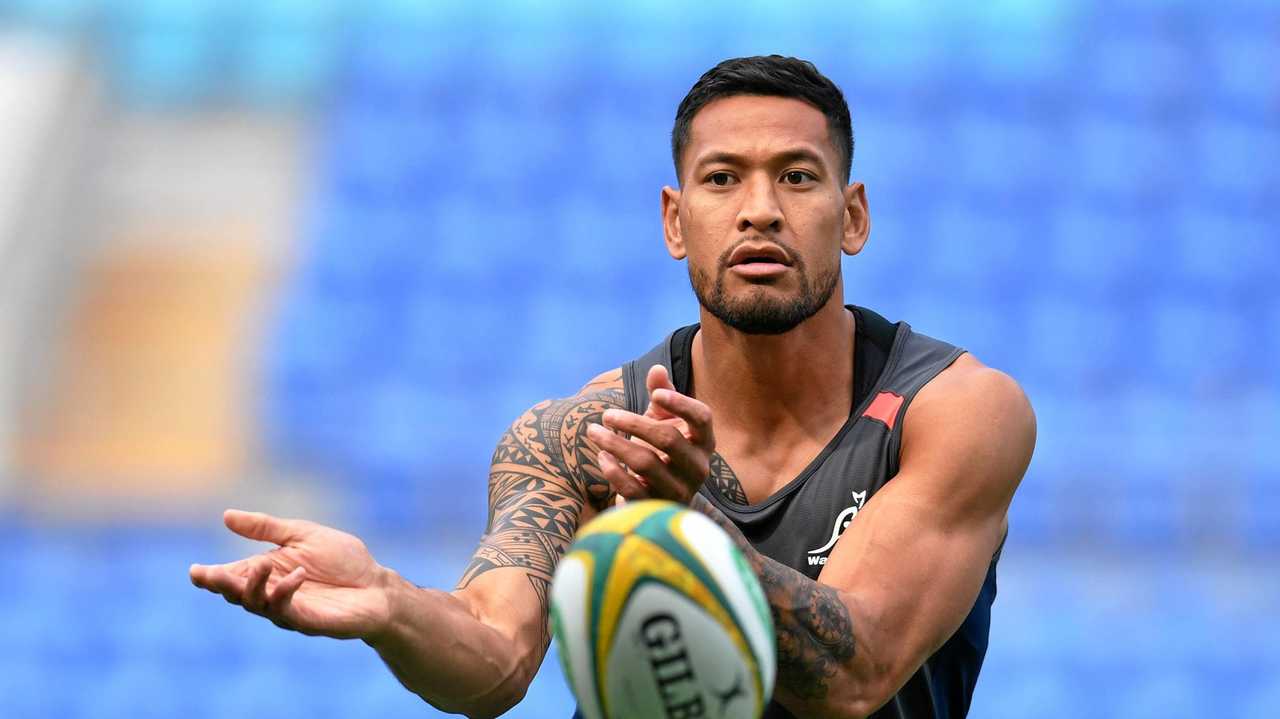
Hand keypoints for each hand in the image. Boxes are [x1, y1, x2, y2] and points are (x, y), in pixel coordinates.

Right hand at [189, 509, 392, 639]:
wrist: (377, 585)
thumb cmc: (343, 560)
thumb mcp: (303, 534)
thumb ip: (266, 528)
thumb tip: (226, 516)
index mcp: (268, 571)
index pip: (232, 575)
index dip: (211, 576)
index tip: (194, 571)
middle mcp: (271, 593)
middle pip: (236, 593)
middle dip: (221, 584)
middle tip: (210, 575)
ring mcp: (287, 610)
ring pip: (256, 605)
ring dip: (253, 586)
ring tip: (261, 565)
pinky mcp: (306, 621)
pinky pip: (285, 610)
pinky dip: (286, 591)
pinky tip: (298, 575)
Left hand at [587, 364, 715, 503]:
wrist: (659, 497)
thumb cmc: (662, 450)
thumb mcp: (663, 421)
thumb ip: (662, 394)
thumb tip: (656, 369)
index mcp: (704, 441)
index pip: (702, 418)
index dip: (680, 403)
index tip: (655, 394)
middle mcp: (698, 467)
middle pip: (667, 438)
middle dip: (633, 423)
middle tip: (606, 414)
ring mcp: (680, 490)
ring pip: (645, 463)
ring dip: (614, 444)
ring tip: (594, 431)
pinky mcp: (657, 507)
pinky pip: (632, 488)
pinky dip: (612, 471)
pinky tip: (601, 457)